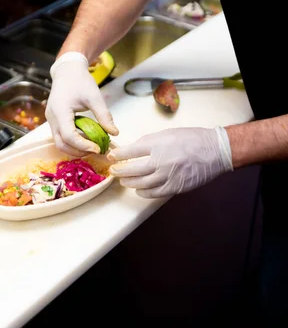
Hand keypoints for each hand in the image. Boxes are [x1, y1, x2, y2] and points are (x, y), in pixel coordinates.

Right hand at [46, 52, 117, 155]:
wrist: (67, 70)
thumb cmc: (80, 81)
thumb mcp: (94, 97)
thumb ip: (104, 116)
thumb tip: (115, 133)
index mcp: (60, 111)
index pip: (69, 136)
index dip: (83, 146)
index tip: (98, 148)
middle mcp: (52, 118)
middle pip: (61, 144)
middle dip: (78, 152)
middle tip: (95, 151)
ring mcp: (50, 121)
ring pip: (59, 143)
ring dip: (74, 149)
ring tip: (91, 147)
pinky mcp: (53, 121)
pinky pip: (60, 137)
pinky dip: (72, 143)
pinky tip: (85, 140)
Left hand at [108, 126, 232, 197]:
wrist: (215, 151)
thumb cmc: (193, 139)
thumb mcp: (168, 134)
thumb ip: (149, 142)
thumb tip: (132, 151)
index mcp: (158, 144)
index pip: (131, 151)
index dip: (118, 155)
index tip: (112, 157)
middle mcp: (161, 161)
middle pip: (132, 170)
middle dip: (119, 171)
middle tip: (114, 171)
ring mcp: (168, 176)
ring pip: (141, 184)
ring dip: (129, 183)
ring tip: (124, 180)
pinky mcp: (175, 187)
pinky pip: (154, 193)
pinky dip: (144, 192)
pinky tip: (139, 189)